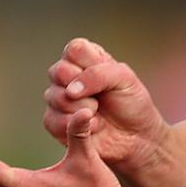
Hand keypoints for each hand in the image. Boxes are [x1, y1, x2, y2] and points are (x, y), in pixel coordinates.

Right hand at [44, 38, 169, 177]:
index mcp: (85, 57)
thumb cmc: (131, 103)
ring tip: (97, 113)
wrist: (134, 136)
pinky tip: (91, 127)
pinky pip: (51, 120)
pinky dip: (75, 125)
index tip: (107, 77)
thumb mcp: (125, 79)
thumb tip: (69, 91)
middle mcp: (68, 75)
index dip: (88, 65)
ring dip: (82, 108)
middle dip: (84, 89)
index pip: (73, 50)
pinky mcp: (54, 122)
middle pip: (58, 71)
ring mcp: (58, 98)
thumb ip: (98, 75)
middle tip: (101, 99)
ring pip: (55, 96)